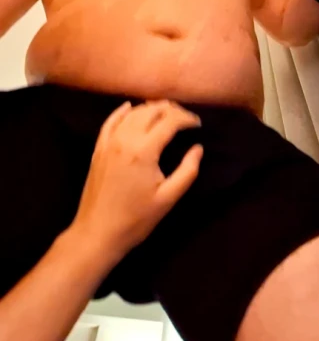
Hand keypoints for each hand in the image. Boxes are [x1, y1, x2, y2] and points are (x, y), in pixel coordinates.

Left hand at [70, 100, 202, 260]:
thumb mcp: (168, 198)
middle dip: (171, 110)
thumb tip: (198, 148)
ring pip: (132, 113)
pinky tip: (129, 107)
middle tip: (185, 119)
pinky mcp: (98, 149)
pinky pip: (110, 121)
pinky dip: (122, 111)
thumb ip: (187, 171)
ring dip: (150, 109)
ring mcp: (109, 142)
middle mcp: (125, 139)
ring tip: (165, 114)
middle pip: (151, 111)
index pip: (169, 121)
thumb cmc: (136, 219)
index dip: (186, 119)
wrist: (97, 233)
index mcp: (144, 150)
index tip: (198, 124)